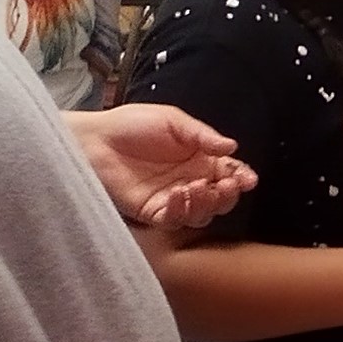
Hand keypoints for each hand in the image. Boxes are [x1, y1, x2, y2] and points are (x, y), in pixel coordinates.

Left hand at [72, 105, 255, 227]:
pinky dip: (182, 211)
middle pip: (220, 199)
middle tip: (226, 186)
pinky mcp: (152, 212)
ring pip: (201, 214)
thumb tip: (232, 147)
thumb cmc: (132, 124)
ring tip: (199, 187)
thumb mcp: (173, 121)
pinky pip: (174, 220)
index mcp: (199, 159)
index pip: (229, 173)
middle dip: (228, 195)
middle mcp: (190, 181)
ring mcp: (172, 199)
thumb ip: (202, 135)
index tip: (247, 179)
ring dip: (207, 204)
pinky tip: (179, 194)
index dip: (241, 178)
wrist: (95, 139)